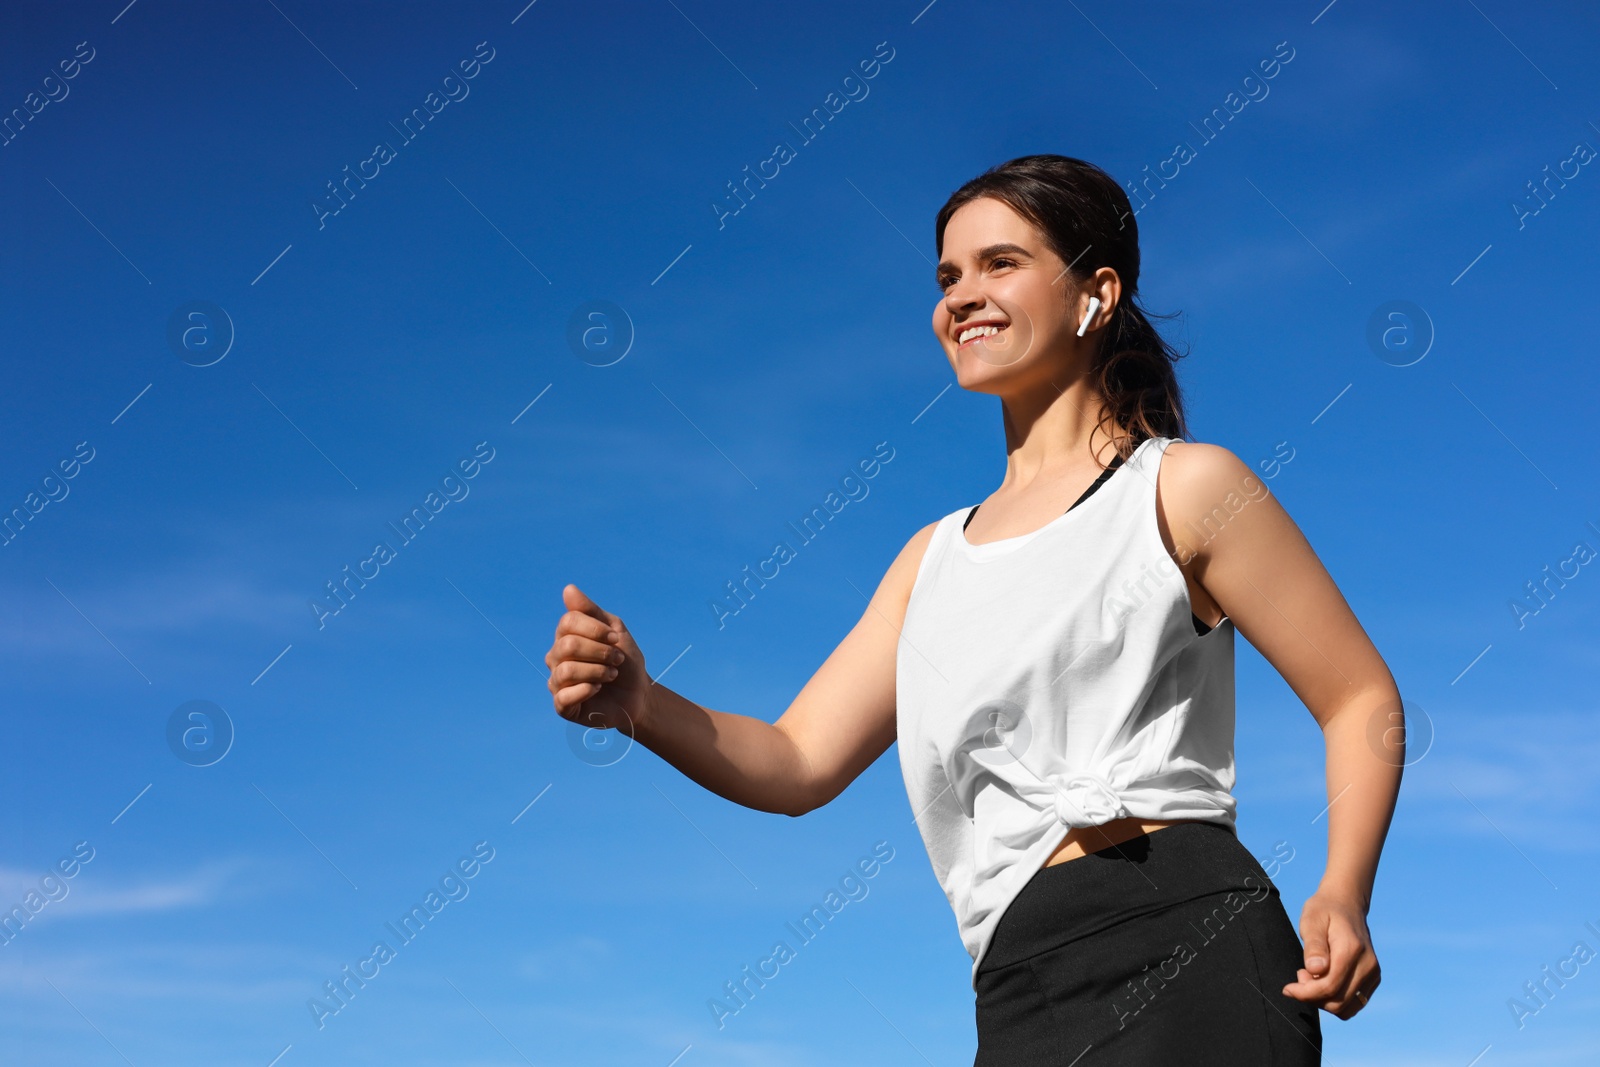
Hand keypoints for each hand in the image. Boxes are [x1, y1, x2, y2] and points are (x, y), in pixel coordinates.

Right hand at [545, 584, 650, 735]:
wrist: (638, 694)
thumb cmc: (625, 661)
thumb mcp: (614, 631)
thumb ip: (591, 611)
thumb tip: (568, 589)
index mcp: (566, 637)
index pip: (568, 622)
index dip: (595, 629)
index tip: (615, 638)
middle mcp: (556, 658)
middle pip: (568, 645)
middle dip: (600, 652)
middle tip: (617, 660)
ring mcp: (557, 682)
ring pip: (566, 670)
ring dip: (597, 671)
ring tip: (611, 675)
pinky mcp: (562, 706)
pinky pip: (563, 696)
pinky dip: (585, 690)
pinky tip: (598, 689)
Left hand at [1281, 887, 1379, 1018]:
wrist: (1346, 904)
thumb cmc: (1324, 910)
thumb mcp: (1311, 921)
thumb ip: (1313, 946)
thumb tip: (1316, 970)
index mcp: (1352, 950)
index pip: (1329, 987)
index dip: (1305, 993)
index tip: (1288, 988)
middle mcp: (1368, 965)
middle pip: (1338, 1002)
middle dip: (1312, 997)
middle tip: (1300, 975)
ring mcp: (1373, 973)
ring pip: (1347, 1008)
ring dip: (1324, 1001)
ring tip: (1311, 978)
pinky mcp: (1373, 979)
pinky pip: (1354, 1003)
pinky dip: (1335, 1000)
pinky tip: (1323, 981)